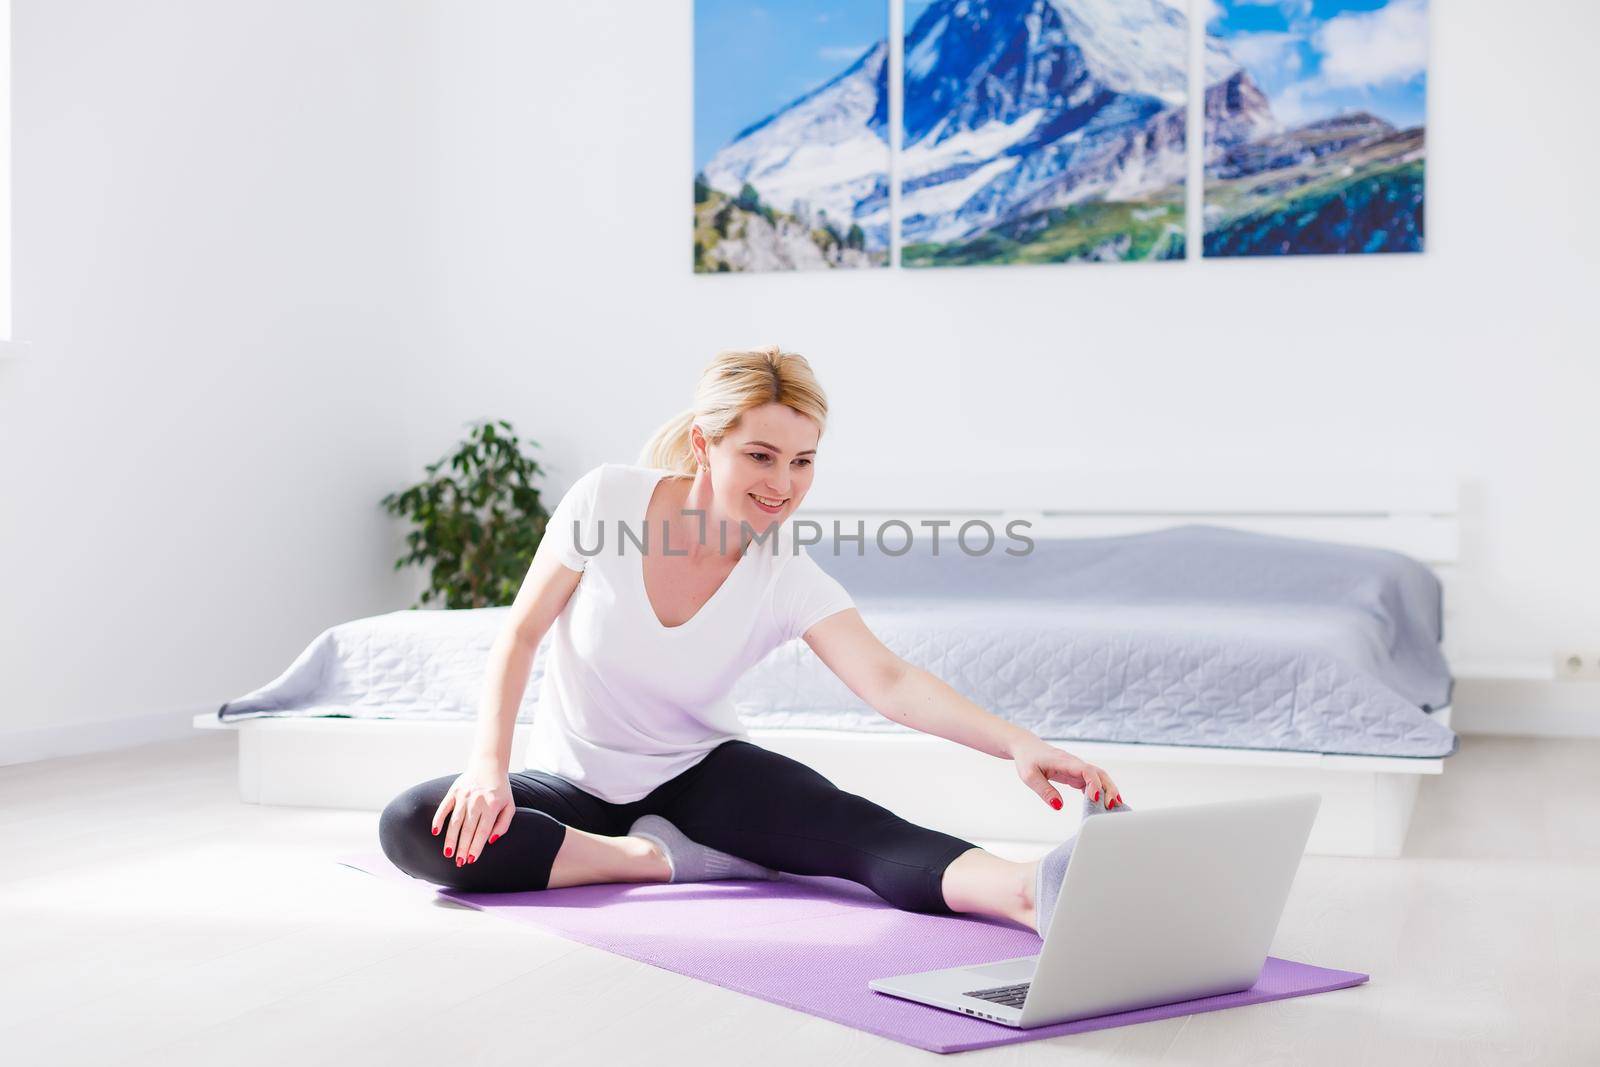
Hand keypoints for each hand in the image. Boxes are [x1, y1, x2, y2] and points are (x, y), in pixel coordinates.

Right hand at [432, 759, 513, 867]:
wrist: (489, 765)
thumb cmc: (500, 790)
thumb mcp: (509, 806)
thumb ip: (503, 824)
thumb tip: (491, 841)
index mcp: (492, 806)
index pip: (482, 832)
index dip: (476, 847)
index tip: (471, 860)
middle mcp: (477, 801)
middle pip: (468, 830)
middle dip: (463, 848)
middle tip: (459, 862)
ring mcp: (464, 796)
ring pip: (455, 822)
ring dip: (450, 839)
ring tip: (448, 853)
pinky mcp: (454, 791)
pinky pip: (444, 807)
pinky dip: (439, 819)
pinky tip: (435, 832)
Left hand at [1007, 735, 1121, 811]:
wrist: (1026, 746)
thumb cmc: (1027, 759)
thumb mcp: (1029, 776)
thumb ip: (1044, 791)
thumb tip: (1059, 806)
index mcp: (1064, 761)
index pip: (1086, 770)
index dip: (1094, 784)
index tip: (1096, 799)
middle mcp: (1074, 763)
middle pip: (1099, 773)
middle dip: (1109, 789)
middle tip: (1112, 806)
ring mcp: (1076, 768)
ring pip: (1099, 778)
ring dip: (1108, 790)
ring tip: (1114, 807)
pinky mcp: (1075, 773)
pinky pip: (1091, 782)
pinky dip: (1099, 792)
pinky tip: (1103, 804)